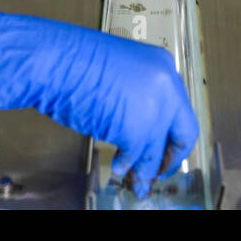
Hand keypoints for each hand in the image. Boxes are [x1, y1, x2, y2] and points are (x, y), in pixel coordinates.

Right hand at [0, 8, 199, 197]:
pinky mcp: (136, 129)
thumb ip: (139, 92)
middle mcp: (166, 84)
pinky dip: (126, 165)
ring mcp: (154, 107)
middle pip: (184, 131)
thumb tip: (140, 122)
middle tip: (161, 169)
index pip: (180, 106)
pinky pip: (136, 156)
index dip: (173, 132)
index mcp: (163, 64)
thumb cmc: (74, 60)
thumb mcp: (120, 69)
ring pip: (158, 150)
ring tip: (137, 180)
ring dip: (146, 169)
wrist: (55, 60)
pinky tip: (118, 166)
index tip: (167, 145)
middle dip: (172, 156)